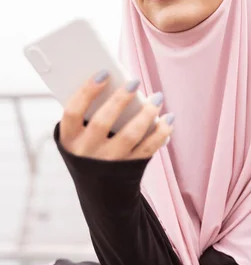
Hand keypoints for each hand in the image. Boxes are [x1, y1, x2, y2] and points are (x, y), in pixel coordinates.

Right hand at [59, 70, 174, 160]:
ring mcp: (108, 163)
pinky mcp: (129, 170)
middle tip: (135, 81)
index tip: (103, 73)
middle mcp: (86, 152)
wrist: (100, 191)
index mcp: (69, 138)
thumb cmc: (91, 149)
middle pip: (102, 122)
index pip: (73, 112)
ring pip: (129, 136)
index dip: (87, 91)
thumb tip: (118, 82)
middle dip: (120, 100)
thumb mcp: (81, 135)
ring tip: (157, 98)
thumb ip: (91, 113)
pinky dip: (161, 133)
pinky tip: (168, 119)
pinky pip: (148, 149)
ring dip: (146, 114)